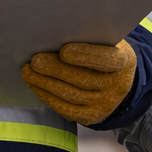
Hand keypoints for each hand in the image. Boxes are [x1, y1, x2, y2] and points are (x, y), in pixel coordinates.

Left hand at [21, 40, 136, 124]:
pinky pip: (66, 109)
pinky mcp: (91, 117)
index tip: (64, 51)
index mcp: (123, 61)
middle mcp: (117, 86)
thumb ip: (88, 37)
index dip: (85, 56)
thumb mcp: (104, 40)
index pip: (105, 60)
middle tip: (35, 61)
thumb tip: (55, 34)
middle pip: (82, 79)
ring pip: (70, 95)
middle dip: (55, 70)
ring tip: (28, 72)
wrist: (118, 80)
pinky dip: (47, 96)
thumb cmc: (104, 51)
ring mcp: (104, 104)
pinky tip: (35, 85)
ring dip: (45, 83)